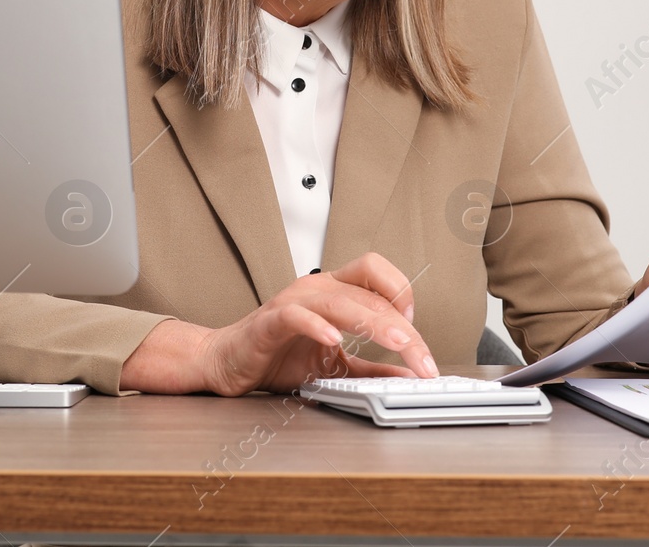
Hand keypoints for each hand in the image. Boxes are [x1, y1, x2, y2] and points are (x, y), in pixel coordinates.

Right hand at [120, 252, 437, 395]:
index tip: (414, 330)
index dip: (401, 292)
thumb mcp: (335, 367)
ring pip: (340, 300)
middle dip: (401, 326)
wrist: (226, 363)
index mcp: (333, 291)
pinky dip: (316, 326)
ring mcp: (292, 301)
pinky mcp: (270, 321)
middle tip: (422, 357)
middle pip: (369, 293)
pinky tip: (334, 342)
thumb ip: (371, 369)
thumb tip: (409, 375)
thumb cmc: (276, 357)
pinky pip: (296, 316)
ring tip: (398, 342)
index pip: (376, 272)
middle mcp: (315, 288)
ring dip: (373, 322)